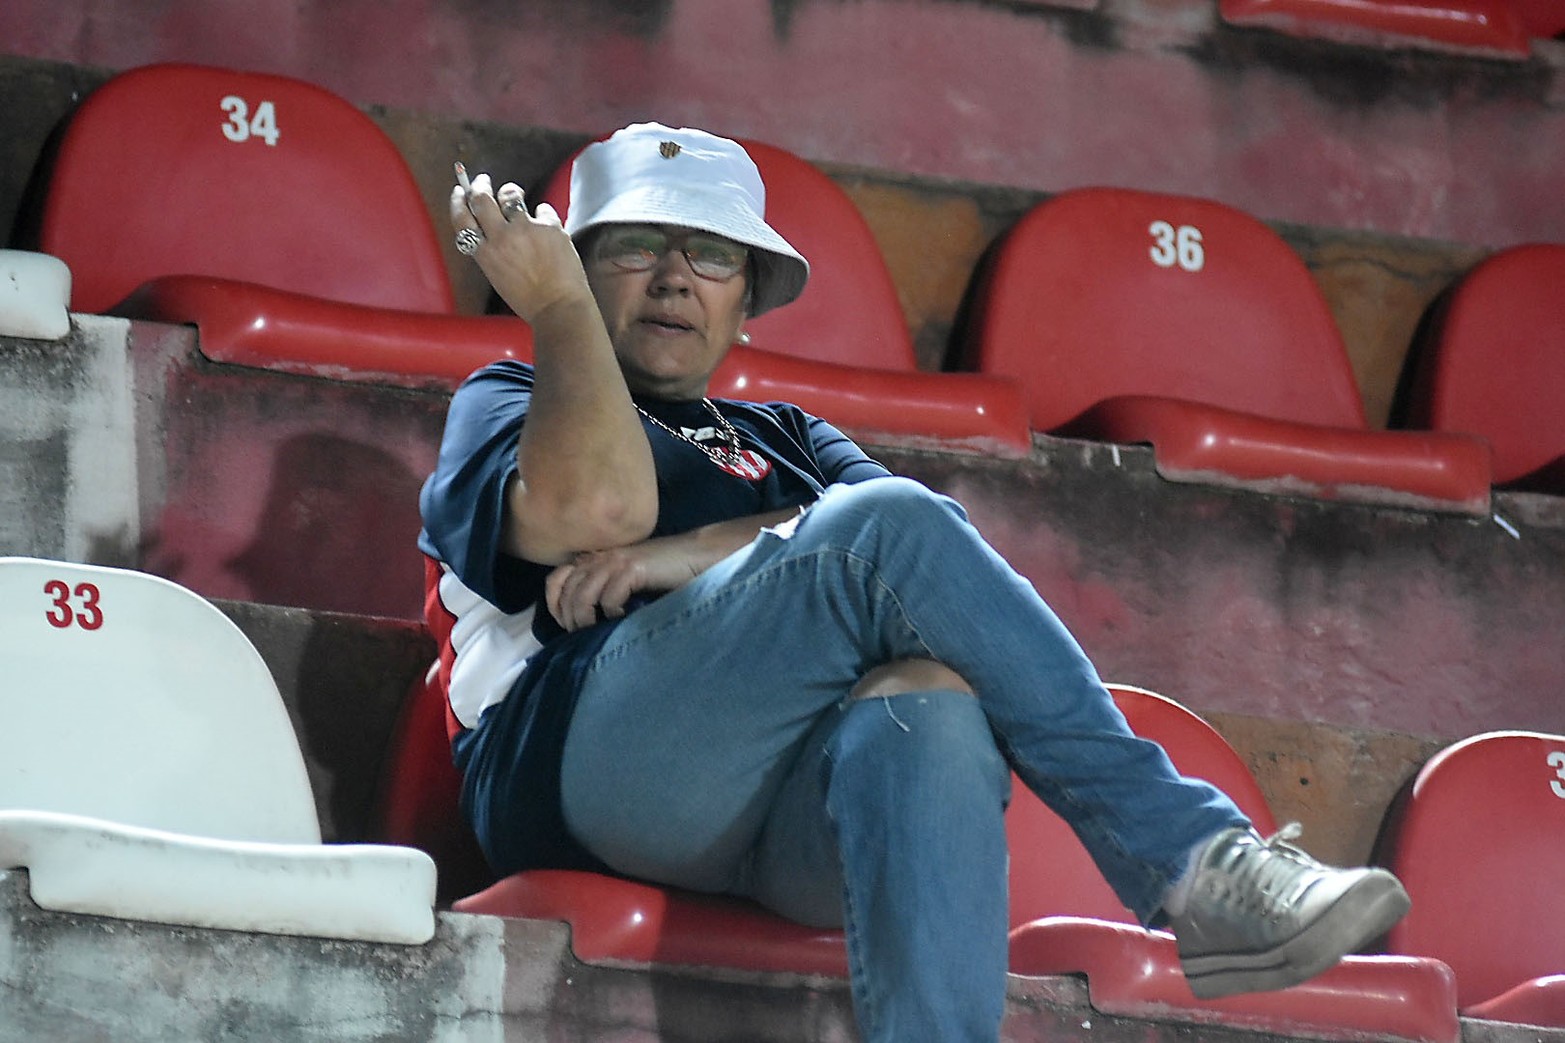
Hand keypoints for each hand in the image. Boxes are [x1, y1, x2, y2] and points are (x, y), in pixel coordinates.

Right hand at [450, 171, 593, 323]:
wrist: (560, 307)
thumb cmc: (531, 299)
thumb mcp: (498, 276)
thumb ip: (491, 251)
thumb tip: (492, 225)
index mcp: (485, 254)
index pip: (461, 219)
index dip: (458, 201)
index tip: (459, 191)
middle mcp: (502, 238)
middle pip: (481, 198)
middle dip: (479, 184)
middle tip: (482, 180)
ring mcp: (526, 230)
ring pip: (510, 194)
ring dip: (510, 191)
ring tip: (514, 194)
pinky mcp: (549, 226)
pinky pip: (543, 209)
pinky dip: (544, 216)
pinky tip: (547, 227)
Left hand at [544, 538, 703, 631]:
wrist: (696, 554)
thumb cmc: (665, 572)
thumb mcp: (628, 578)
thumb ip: (606, 588)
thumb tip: (584, 618)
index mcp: (595, 558)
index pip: (556, 578)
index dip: (555, 604)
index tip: (567, 624)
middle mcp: (600, 557)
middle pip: (566, 592)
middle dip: (571, 619)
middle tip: (584, 635)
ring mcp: (615, 561)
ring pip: (582, 597)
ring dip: (587, 620)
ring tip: (600, 631)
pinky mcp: (632, 569)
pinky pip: (608, 598)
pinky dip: (612, 614)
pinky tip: (625, 617)